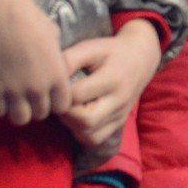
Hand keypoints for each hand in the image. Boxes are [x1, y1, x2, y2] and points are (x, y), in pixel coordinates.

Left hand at [60, 21, 162, 151]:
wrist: (140, 59)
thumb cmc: (110, 52)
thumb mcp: (90, 48)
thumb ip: (69, 60)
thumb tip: (47, 78)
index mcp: (112, 80)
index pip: (77, 96)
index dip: (60, 93)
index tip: (56, 86)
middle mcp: (119, 102)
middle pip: (85, 121)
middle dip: (65, 113)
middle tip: (61, 101)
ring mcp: (120, 116)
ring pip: (89, 134)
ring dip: (71, 125)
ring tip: (69, 108)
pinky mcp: (118, 124)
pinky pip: (95, 139)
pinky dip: (80, 132)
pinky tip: (77, 118)